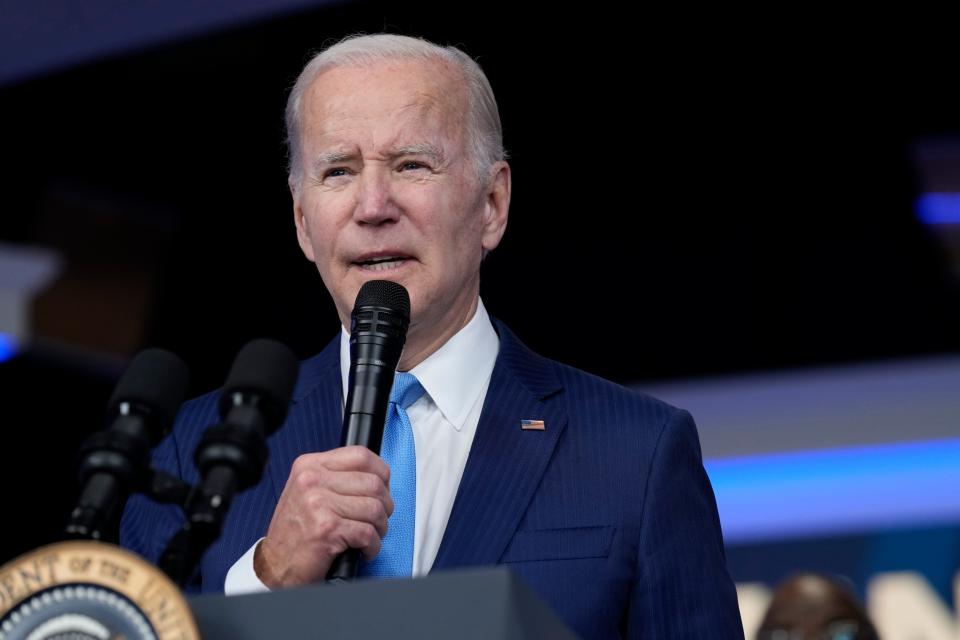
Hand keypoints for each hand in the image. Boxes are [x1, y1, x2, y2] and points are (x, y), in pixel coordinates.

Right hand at [254, 445, 392, 587]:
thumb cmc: (295, 530)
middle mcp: (312, 480)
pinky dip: (373, 545)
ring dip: (380, 527)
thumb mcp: (308, 490)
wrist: (274, 565)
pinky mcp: (327, 529)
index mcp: (309, 465)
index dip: (381, 473)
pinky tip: (364, 549)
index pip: (361, 455)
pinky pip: (368, 533)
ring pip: (374, 508)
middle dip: (385, 505)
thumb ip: (336, 476)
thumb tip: (376, 475)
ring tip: (371, 535)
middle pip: (373, 483)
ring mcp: (318, 504)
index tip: (383, 487)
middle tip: (379, 518)